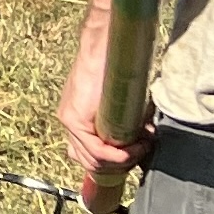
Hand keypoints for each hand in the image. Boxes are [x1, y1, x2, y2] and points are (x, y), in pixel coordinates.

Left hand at [56, 35, 150, 198]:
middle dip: (121, 165)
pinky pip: (96, 150)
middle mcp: (70, 123)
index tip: (140, 152)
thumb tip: (144, 140)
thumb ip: (126, 123)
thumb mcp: (122, 103)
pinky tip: (134, 148)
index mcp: (78, 120)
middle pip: (91, 162)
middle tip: (142, 152)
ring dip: (123, 160)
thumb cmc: (117, 69)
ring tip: (142, 146)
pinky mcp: (74, 118)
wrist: (106, 47)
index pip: (91, 156)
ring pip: (94, 160)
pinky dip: (118, 155)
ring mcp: (69, 121)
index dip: (117, 163)